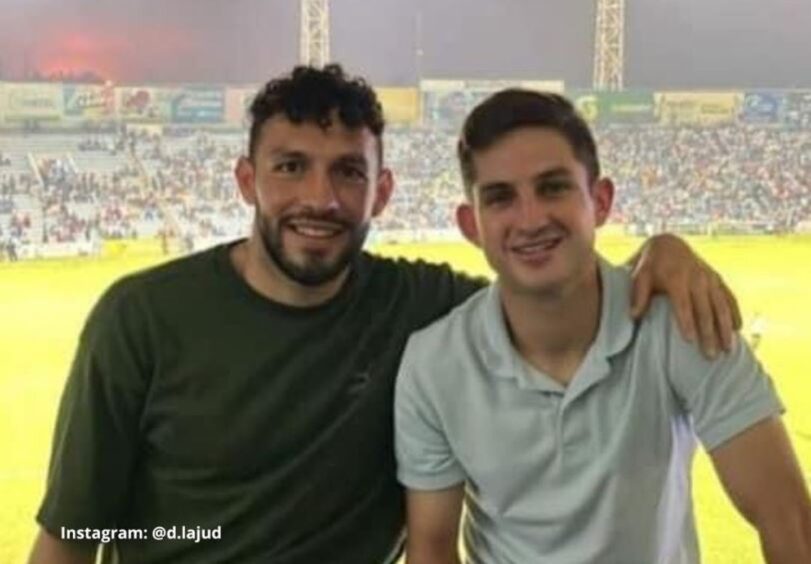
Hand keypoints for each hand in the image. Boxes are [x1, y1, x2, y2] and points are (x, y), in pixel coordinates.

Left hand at [628, 234, 741, 357]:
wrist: (668, 244)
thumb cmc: (650, 266)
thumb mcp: (639, 276)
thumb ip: (638, 295)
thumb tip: (634, 316)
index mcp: (676, 278)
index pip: (683, 304)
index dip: (687, 322)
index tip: (690, 341)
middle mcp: (696, 278)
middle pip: (704, 310)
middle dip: (708, 333)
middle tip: (710, 356)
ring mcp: (709, 278)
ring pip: (721, 306)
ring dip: (725, 328)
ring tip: (727, 349)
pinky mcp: (717, 278)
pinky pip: (728, 297)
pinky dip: (734, 313)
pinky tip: (737, 329)